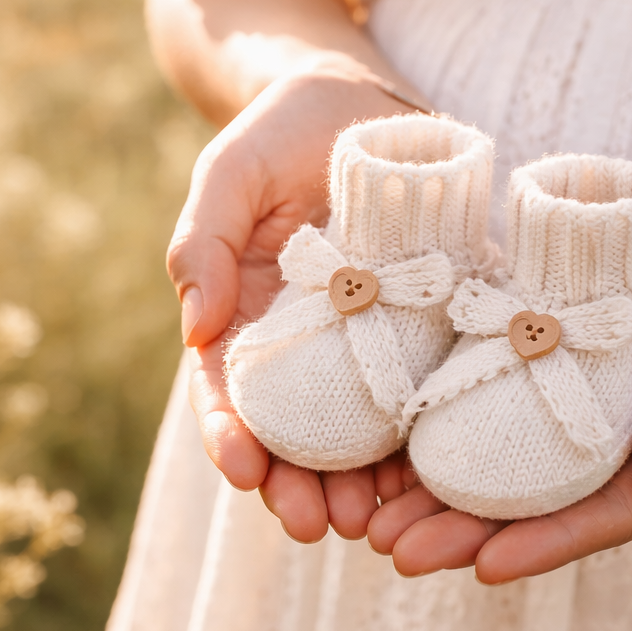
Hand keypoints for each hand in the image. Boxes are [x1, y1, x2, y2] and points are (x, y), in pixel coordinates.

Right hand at [168, 70, 424, 541]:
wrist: (367, 107)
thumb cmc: (283, 133)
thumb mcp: (230, 172)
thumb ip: (203, 242)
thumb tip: (197, 330)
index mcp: (247, 320)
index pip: (229, 395)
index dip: (231, 438)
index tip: (244, 472)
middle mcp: (307, 349)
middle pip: (295, 435)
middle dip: (299, 486)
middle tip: (314, 523)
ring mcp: (370, 348)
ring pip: (361, 435)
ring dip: (362, 486)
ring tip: (373, 522)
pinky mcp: (429, 335)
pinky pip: (428, 399)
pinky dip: (427, 446)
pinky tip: (435, 478)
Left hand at [367, 132, 631, 580]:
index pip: (614, 510)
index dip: (552, 543)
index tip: (485, 567)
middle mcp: (626, 432)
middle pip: (546, 504)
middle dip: (472, 536)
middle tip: (397, 553)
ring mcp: (582, 398)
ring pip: (508, 467)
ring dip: (442, 500)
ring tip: (374, 523)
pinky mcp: (546, 354)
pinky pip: (488, 405)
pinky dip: (440, 432)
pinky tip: (384, 450)